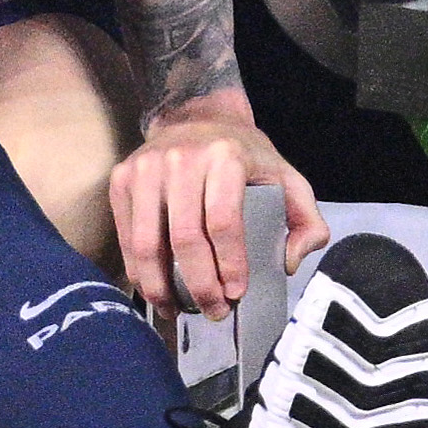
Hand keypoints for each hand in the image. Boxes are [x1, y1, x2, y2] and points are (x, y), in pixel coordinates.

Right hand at [106, 105, 314, 320]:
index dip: (229, 264)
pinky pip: (126, 237)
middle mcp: (181, 158)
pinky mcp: (121, 180)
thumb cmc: (241, 154)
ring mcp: (145, 168)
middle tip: (213, 311)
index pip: (223, 221)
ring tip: (178, 310)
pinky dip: (139, 272)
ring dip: (161, 287)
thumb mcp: (285, 177)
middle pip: (184, 237)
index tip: (236, 293)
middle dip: (199, 285)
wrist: (195, 116)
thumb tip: (288, 262)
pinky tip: (155, 290)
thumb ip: (306, 220)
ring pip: (147, 243)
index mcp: (225, 156)